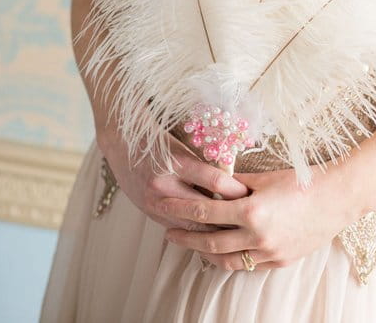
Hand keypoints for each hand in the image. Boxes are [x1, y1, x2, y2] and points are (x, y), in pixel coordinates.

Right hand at [96, 122, 249, 231]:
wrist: (122, 144)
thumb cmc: (160, 140)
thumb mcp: (185, 147)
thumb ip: (206, 167)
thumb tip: (235, 186)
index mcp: (176, 162)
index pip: (216, 180)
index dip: (237, 190)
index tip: (253, 195)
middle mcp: (164, 185)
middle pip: (206, 210)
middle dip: (229, 217)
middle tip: (252, 221)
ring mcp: (155, 202)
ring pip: (193, 226)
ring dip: (214, 230)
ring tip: (237, 233)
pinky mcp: (150, 213)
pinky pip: (180, 228)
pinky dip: (197, 232)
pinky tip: (214, 235)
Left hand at [160, 167, 362, 269]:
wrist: (339, 197)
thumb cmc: (303, 181)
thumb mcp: (264, 178)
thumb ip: (235, 186)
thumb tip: (210, 187)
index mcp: (251, 211)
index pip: (203, 212)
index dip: (178, 208)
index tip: (160, 204)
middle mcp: (257, 236)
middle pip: (209, 241)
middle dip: (185, 237)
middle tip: (167, 232)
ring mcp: (269, 252)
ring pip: (226, 260)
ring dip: (204, 254)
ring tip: (193, 246)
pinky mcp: (280, 261)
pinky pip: (248, 265)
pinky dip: (232, 260)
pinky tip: (224, 253)